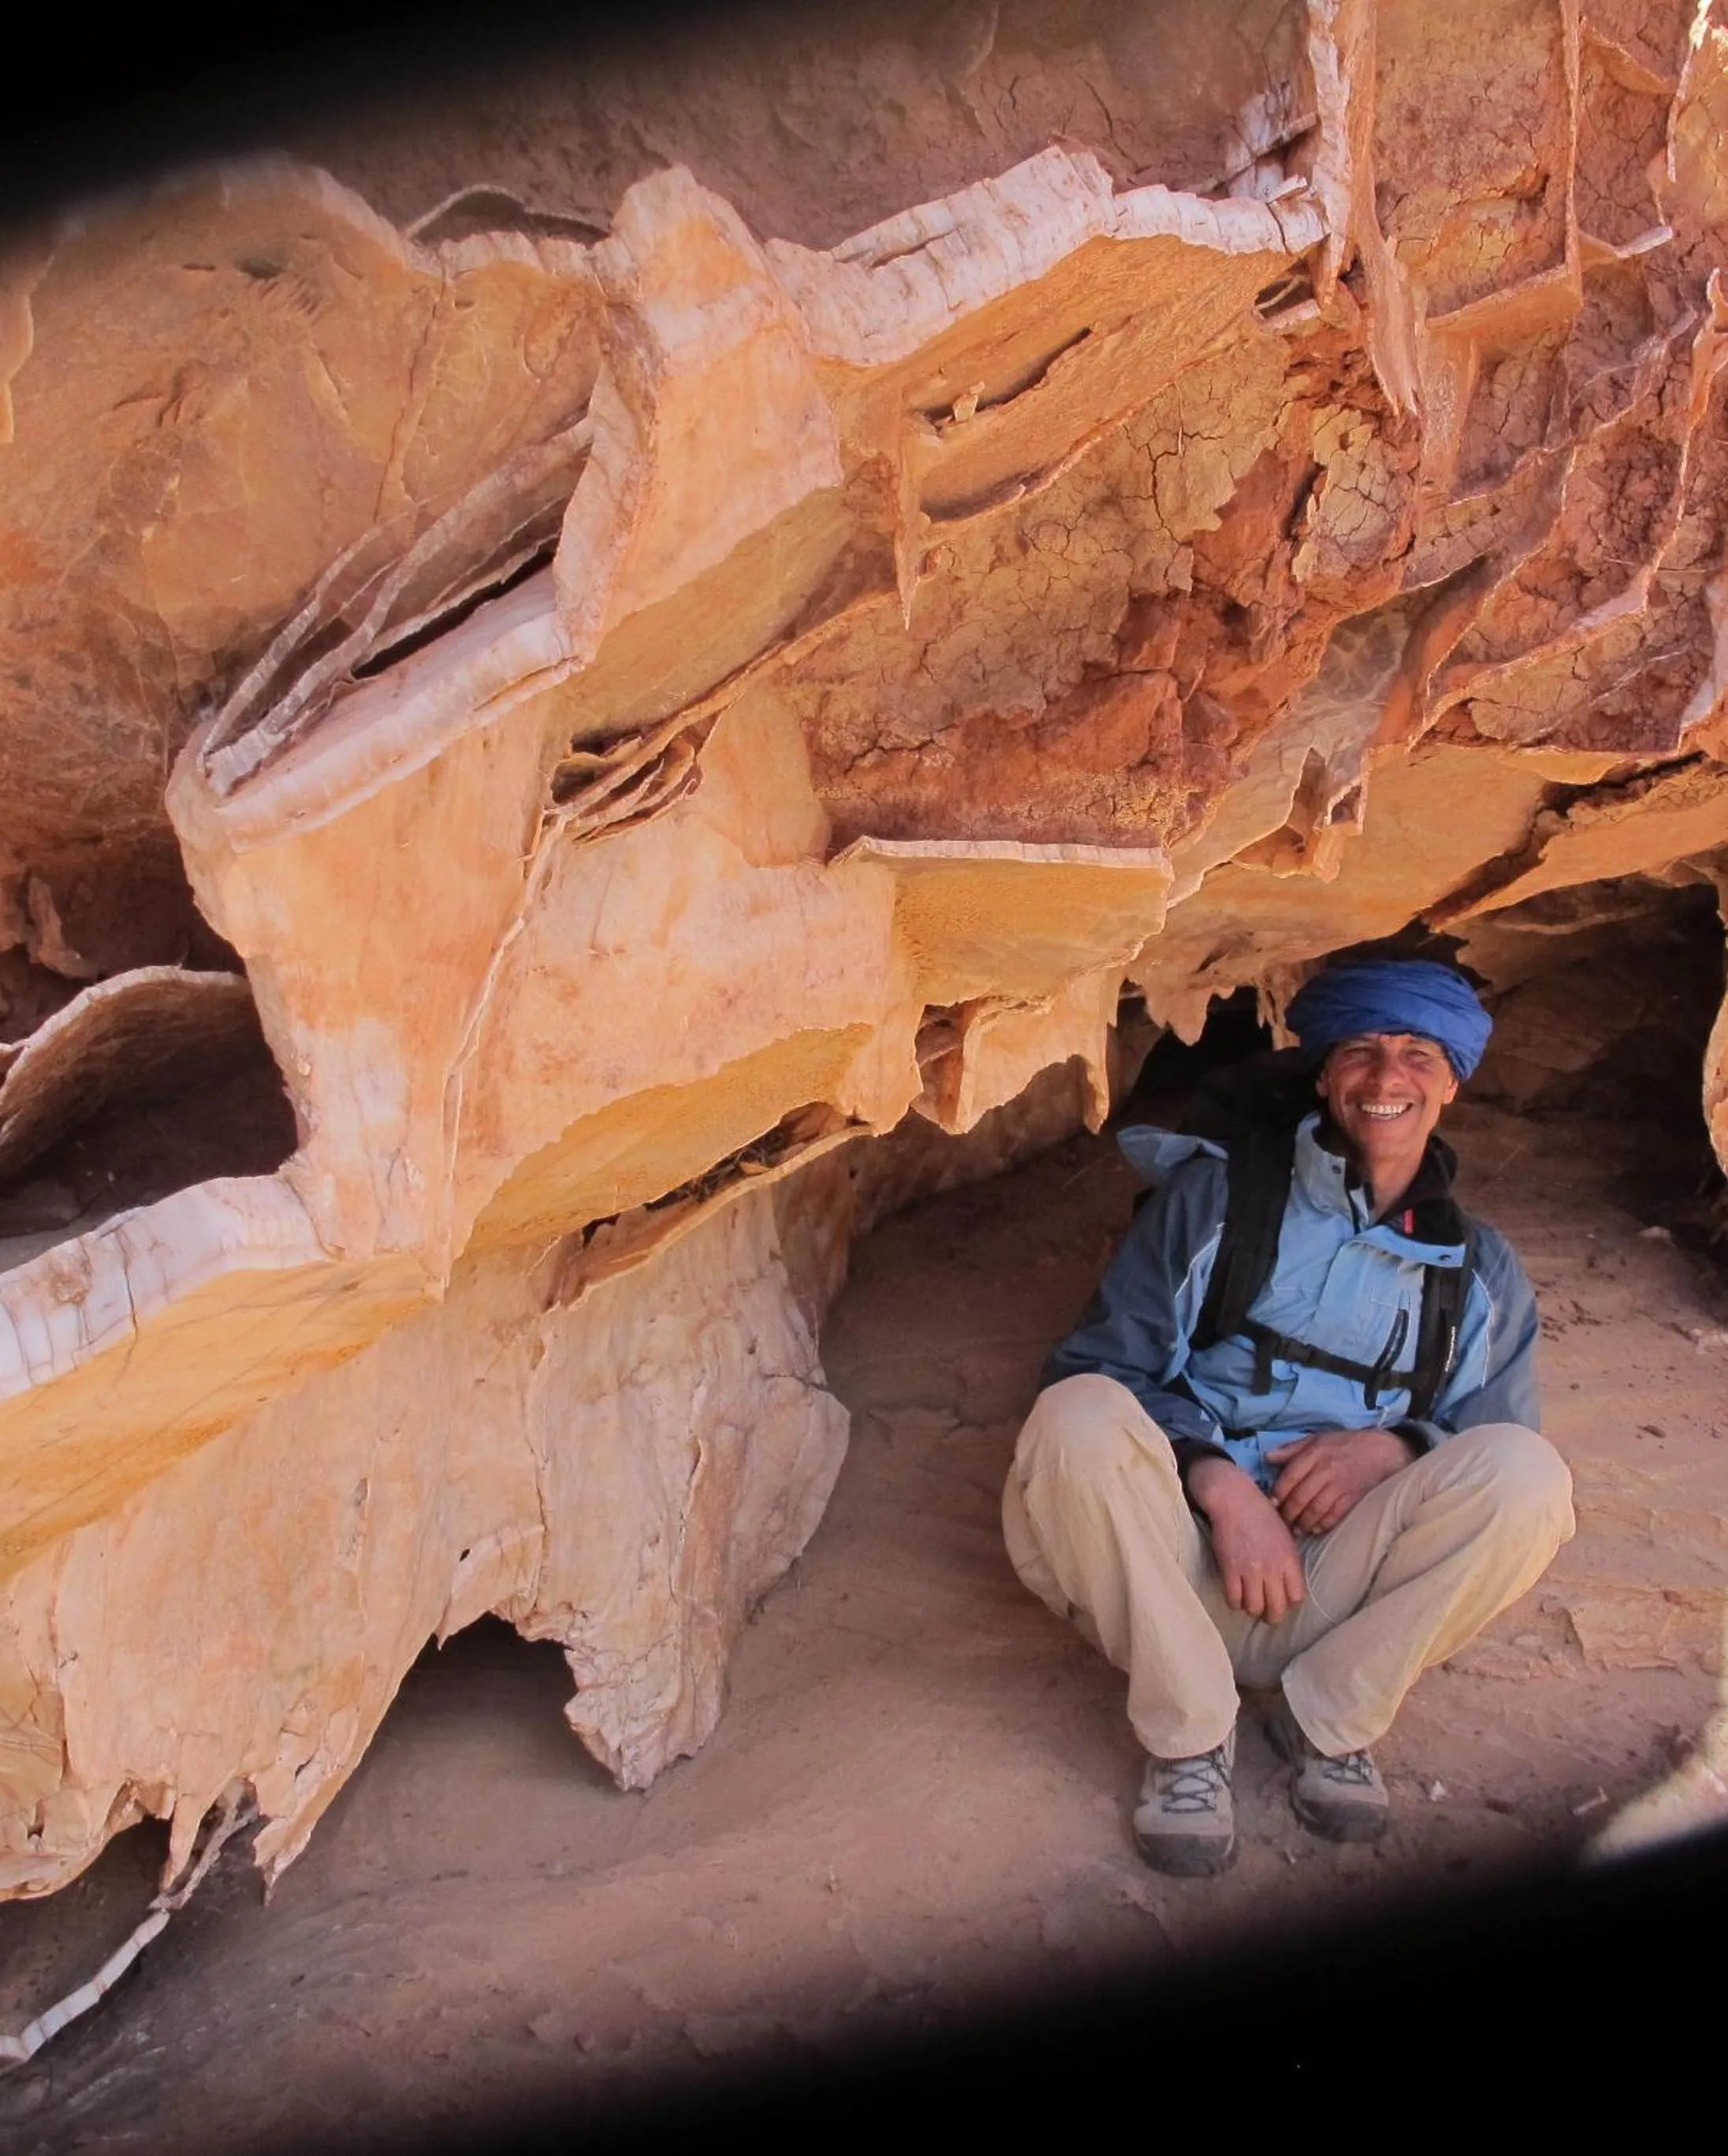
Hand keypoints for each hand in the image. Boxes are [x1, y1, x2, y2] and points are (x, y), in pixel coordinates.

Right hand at [1186, 1456, 1306, 1622]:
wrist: (1234, 1500)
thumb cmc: (1261, 1515)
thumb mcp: (1286, 1535)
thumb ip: (1289, 1560)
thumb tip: (1290, 1583)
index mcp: (1290, 1559)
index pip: (1296, 1597)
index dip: (1289, 1603)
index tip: (1281, 1600)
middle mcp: (1273, 1568)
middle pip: (1277, 1609)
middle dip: (1271, 1615)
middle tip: (1265, 1611)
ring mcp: (1250, 1571)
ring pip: (1254, 1608)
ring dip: (1251, 1608)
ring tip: (1249, 1601)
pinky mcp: (1230, 1570)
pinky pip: (1234, 1600)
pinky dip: (1234, 1601)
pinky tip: (1235, 1594)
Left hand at [1266, 1428, 1414, 1536]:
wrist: (1382, 1450)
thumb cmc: (1345, 1444)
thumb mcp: (1317, 1439)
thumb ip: (1291, 1449)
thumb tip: (1267, 1457)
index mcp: (1313, 1454)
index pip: (1289, 1477)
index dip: (1278, 1494)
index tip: (1270, 1505)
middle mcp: (1325, 1470)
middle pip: (1300, 1497)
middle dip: (1287, 1513)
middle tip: (1281, 1523)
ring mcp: (1340, 1485)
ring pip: (1315, 1509)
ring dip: (1303, 1523)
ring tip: (1296, 1530)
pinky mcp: (1353, 1497)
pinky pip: (1334, 1515)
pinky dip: (1322, 1525)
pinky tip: (1315, 1529)